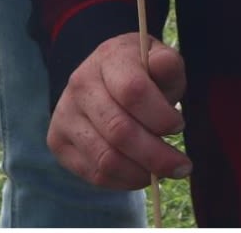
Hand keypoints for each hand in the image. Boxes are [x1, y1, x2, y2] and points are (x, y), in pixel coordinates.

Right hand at [48, 34, 189, 190]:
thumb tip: (164, 65)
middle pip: (119, 131)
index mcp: (108, 58)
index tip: (179, 125)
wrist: (104, 80)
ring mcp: (65, 114)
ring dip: (141, 172)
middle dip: (156, 155)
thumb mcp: (158, 60)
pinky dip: (124, 181)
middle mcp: (80, 84)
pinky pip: (95, 175)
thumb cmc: (140, 73)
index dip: (160, 116)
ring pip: (107, 159)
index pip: (133, 91)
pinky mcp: (59, 142)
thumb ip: (167, 63)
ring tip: (161, 171)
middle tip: (181, 165)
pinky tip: (141, 173)